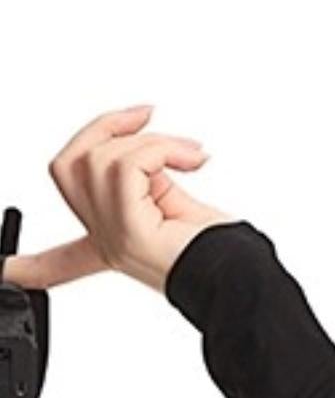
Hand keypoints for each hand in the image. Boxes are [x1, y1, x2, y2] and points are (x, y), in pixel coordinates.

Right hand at [0, 103, 235, 296]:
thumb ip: (149, 183)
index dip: (31, 261)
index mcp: (115, 241)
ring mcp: (114, 237)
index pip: (60, 254)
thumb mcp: (179, 209)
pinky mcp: (129, 231)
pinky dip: (164, 149)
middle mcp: (108, 241)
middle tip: (147, 117)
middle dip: (104, 126)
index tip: (5, 271)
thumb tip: (146, 157)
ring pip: (99, 157)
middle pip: (66, 166)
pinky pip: (129, 164)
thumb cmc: (228, 255)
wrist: (246, 280)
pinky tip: (193, 161)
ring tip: (190, 154)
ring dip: (151, 140)